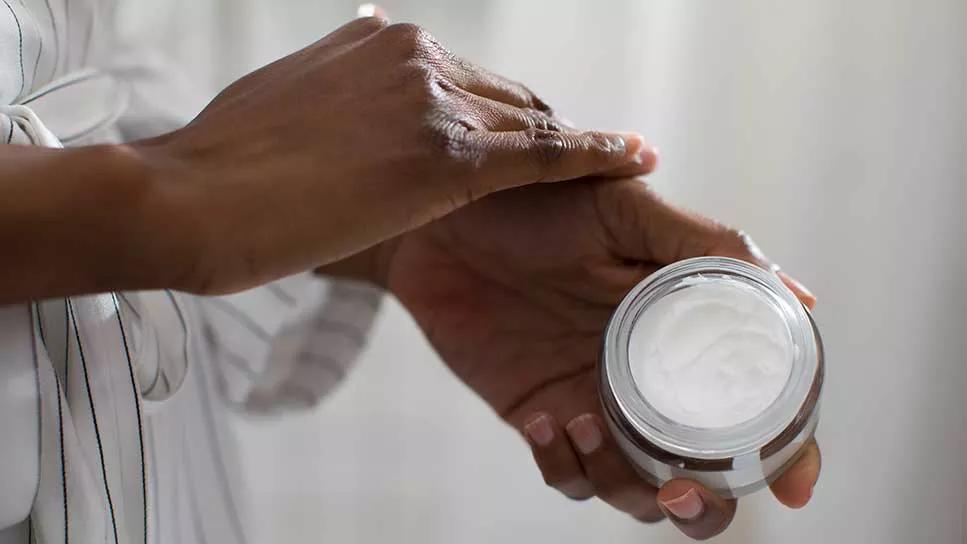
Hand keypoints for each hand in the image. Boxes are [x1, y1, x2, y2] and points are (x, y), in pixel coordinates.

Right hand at [132, 17, 654, 294]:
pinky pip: (544, 156)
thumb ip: (340, 66)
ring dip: (578, 146)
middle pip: (508, 98)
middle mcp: (415, 56)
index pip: (467, 79)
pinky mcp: (446, 158)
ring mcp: (433, 103)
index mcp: (380, 41)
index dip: (502, 113)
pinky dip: (597, 154)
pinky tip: (637, 156)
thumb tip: (374, 30)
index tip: (530, 132)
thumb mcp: (284, 92)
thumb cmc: (220, 162)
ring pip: (530, 124)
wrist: (188, 198)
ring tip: (627, 162)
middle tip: (589, 158)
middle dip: (543, 131)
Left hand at [371, 178, 819, 539]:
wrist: (439, 219)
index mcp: (684, 330)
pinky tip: (542, 418)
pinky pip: (566, 474)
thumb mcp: (625, 210)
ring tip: (582, 417)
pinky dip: (561, 463)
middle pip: (702, 471)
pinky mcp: (540, 415)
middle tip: (680, 488)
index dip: (785, 452)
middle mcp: (647, 375)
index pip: (754, 404)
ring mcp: (594, 399)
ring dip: (622, 480)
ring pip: (635, 487)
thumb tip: (800, 298)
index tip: (793, 486)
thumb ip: (706, 246)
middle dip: (704, 502)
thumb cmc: (534, 203)